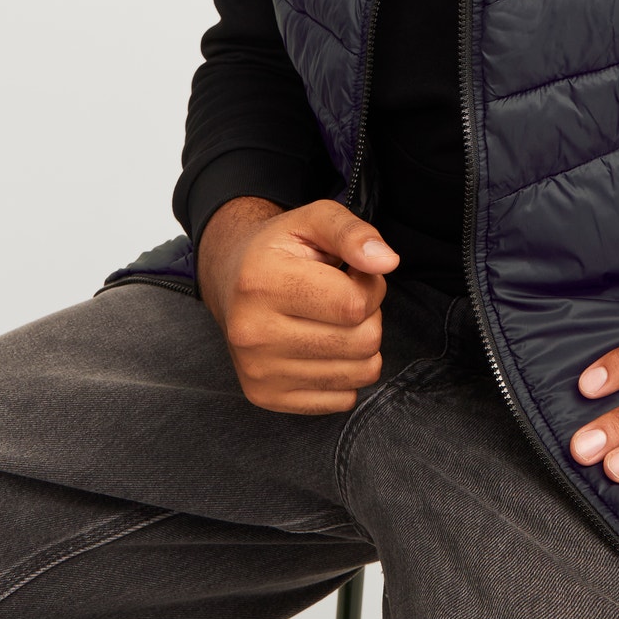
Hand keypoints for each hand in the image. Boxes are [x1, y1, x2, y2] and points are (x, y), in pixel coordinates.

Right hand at [196, 195, 398, 414]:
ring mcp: (258, 371)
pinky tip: (323, 346)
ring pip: (360, 373)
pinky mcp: (266, 396)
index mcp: (262, 282)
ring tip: (333, 319)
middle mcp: (253, 333)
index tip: (353, 274)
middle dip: (368, 315)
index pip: (354, 304)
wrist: (230, 280)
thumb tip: (387, 262)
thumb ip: (353, 233)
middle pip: (362, 341)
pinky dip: (346, 372)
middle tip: (343, 297)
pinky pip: (343, 399)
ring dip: (361, 344)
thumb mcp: (315, 220)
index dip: (370, 286)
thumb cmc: (281, 249)